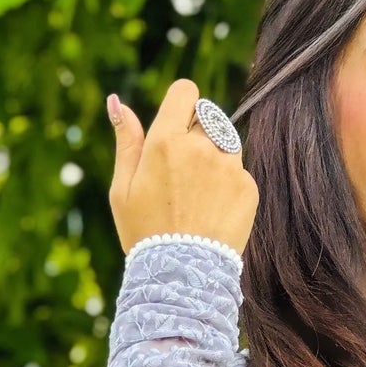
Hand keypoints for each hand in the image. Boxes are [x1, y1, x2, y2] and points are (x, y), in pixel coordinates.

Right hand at [107, 78, 258, 256]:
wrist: (181, 275)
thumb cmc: (144, 230)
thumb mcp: (123, 187)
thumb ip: (126, 140)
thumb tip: (116, 100)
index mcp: (166, 141)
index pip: (186, 91)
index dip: (181, 104)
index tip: (176, 123)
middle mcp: (202, 147)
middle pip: (207, 117)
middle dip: (196, 135)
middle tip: (180, 174)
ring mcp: (229, 166)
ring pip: (225, 144)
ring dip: (213, 158)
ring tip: (196, 196)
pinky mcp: (248, 186)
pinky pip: (238, 172)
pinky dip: (227, 185)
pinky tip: (211, 211)